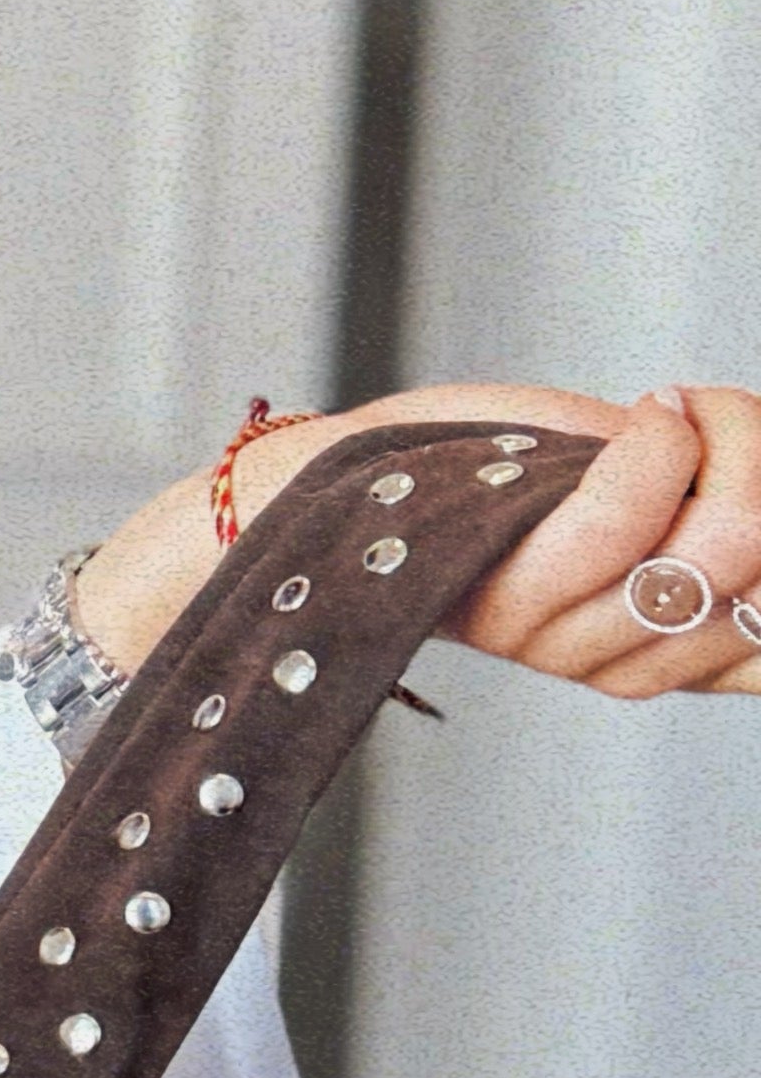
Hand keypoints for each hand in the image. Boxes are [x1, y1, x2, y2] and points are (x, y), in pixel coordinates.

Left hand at [77, 379, 760, 690]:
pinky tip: (652, 414)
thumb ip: (730, 509)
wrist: (357, 480)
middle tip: (718, 419)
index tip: (757, 478)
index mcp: (678, 654)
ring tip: (673, 413)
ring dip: (727, 445)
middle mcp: (628, 665)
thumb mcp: (659, 485)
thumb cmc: (511, 468)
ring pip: (725, 543)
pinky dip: (660, 449)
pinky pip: (625, 525)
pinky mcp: (514, 596)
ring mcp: (571, 639)